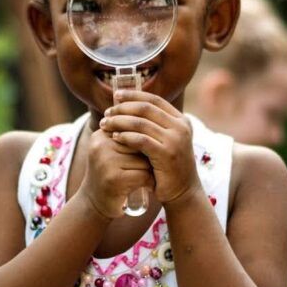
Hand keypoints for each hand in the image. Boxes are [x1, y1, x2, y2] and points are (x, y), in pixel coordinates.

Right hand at [79, 125, 154, 219]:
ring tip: (144, 177)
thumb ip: (125, 134)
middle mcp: (100, 145)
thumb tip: (152, 113)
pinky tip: (146, 187)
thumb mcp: (113, 151)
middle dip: (148, 156)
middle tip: (148, 167)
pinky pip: (143, 174)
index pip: (134, 129)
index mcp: (101, 135)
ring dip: (150, 169)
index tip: (144, 156)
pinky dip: (150, 182)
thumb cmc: (111, 174)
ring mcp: (105, 162)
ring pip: (144, 159)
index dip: (144, 143)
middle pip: (140, 143)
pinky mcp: (113, 179)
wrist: (95, 203)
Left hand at [99, 90, 201, 204]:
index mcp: (181, 120)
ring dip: (119, 122)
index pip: (154, 99)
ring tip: (105, 125)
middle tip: (107, 112)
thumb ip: (153, 124)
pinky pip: (141, 140)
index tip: (116, 95)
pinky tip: (114, 137)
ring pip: (141, 123)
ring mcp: (175, 140)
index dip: (133, 95)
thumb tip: (125, 105)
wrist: (181, 191)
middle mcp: (181, 127)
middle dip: (123, 108)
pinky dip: (125, 137)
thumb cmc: (167, 165)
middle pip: (146, 108)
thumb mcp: (164, 140)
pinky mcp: (167, 154)